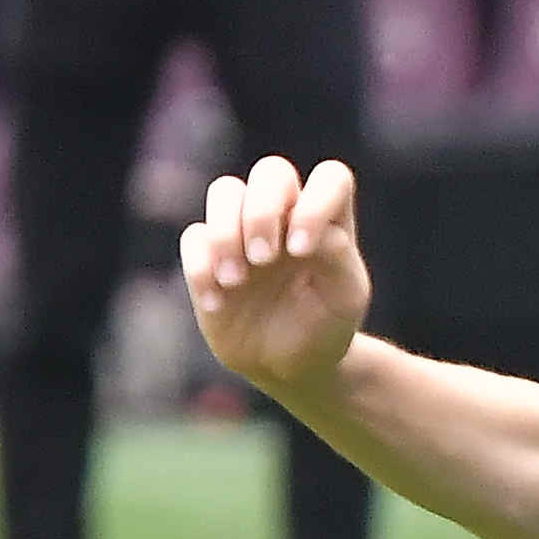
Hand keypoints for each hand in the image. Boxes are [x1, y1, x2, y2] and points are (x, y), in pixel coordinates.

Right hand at [180, 152, 377, 404]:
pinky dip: (200, 267)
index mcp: (327, 219)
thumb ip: (339, 260)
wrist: (290, 366)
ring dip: (226, 231)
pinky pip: (194, 237)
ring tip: (237, 280)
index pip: (331, 178)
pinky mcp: (209, 255)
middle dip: (263, 211)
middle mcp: (286, 215)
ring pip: (225, 190)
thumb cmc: (325, 326)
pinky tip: (217, 304)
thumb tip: (316, 233)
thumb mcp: (344, 300)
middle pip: (272, 171)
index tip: (303, 251)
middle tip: (264, 259)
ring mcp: (244, 230)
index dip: (315, 203)